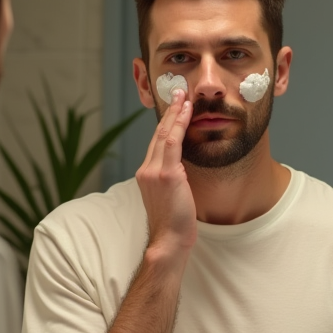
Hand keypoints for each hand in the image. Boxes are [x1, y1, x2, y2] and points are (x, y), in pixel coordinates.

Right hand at [136, 89, 196, 257]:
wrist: (169, 240)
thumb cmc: (174, 224)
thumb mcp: (171, 197)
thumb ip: (173, 181)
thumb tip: (184, 171)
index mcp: (146, 175)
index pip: (156, 144)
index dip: (165, 124)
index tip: (174, 109)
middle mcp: (146, 170)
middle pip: (158, 134)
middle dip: (169, 112)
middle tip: (178, 93)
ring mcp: (154, 172)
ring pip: (164, 134)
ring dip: (175, 113)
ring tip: (184, 96)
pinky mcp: (166, 175)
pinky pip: (172, 142)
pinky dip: (179, 124)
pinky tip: (186, 112)